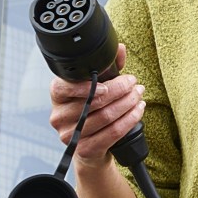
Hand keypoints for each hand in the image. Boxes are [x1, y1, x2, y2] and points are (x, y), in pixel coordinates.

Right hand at [48, 45, 143, 167]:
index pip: (62, 88)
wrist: (92, 147)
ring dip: (128, 104)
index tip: (106, 84)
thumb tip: (120, 48)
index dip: (85, 86)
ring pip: (106, 116)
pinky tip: (138, 111)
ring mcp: (70, 135)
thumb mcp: (99, 87)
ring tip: (139, 96)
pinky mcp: (85, 149)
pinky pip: (113, 132)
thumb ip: (108, 67)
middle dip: (120, 90)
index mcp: (58, 97)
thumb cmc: (94, 110)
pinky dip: (130, 119)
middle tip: (135, 84)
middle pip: (93, 101)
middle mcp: (59, 116)